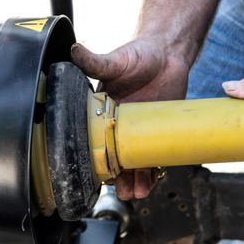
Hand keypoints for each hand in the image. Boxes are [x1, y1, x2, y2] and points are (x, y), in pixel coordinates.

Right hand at [71, 36, 190, 198]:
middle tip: (121, 190)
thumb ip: (95, 61)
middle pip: (114, 158)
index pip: (94, 141)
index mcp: (101, 113)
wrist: (169, 53)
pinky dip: (154, 172)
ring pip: (135, 163)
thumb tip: (74, 51)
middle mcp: (118, 126)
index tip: (98, 174)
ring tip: (139, 192)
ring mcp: (139, 131)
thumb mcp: (115, 61)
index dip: (96, 159)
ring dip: (136, 180)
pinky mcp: (159, 132)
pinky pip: (154, 157)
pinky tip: (152, 182)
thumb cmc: (139, 55)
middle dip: (117, 177)